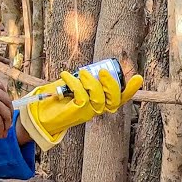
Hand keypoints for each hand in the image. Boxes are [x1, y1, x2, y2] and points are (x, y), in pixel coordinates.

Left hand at [19, 68, 142, 150]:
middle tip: (103, 71)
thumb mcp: (77, 86)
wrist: (44, 113)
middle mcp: (98, 109)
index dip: (131, 90)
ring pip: (99, 98)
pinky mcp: (77, 112)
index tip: (138, 78)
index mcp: (102, 102)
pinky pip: (82, 96)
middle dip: (112, 84)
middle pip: (114, 99)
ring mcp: (89, 112)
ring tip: (81, 72)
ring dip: (91, 82)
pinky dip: (74, 83)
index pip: (121, 98)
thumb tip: (94, 68)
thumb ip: (87, 80)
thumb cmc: (62, 96)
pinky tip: (66, 75)